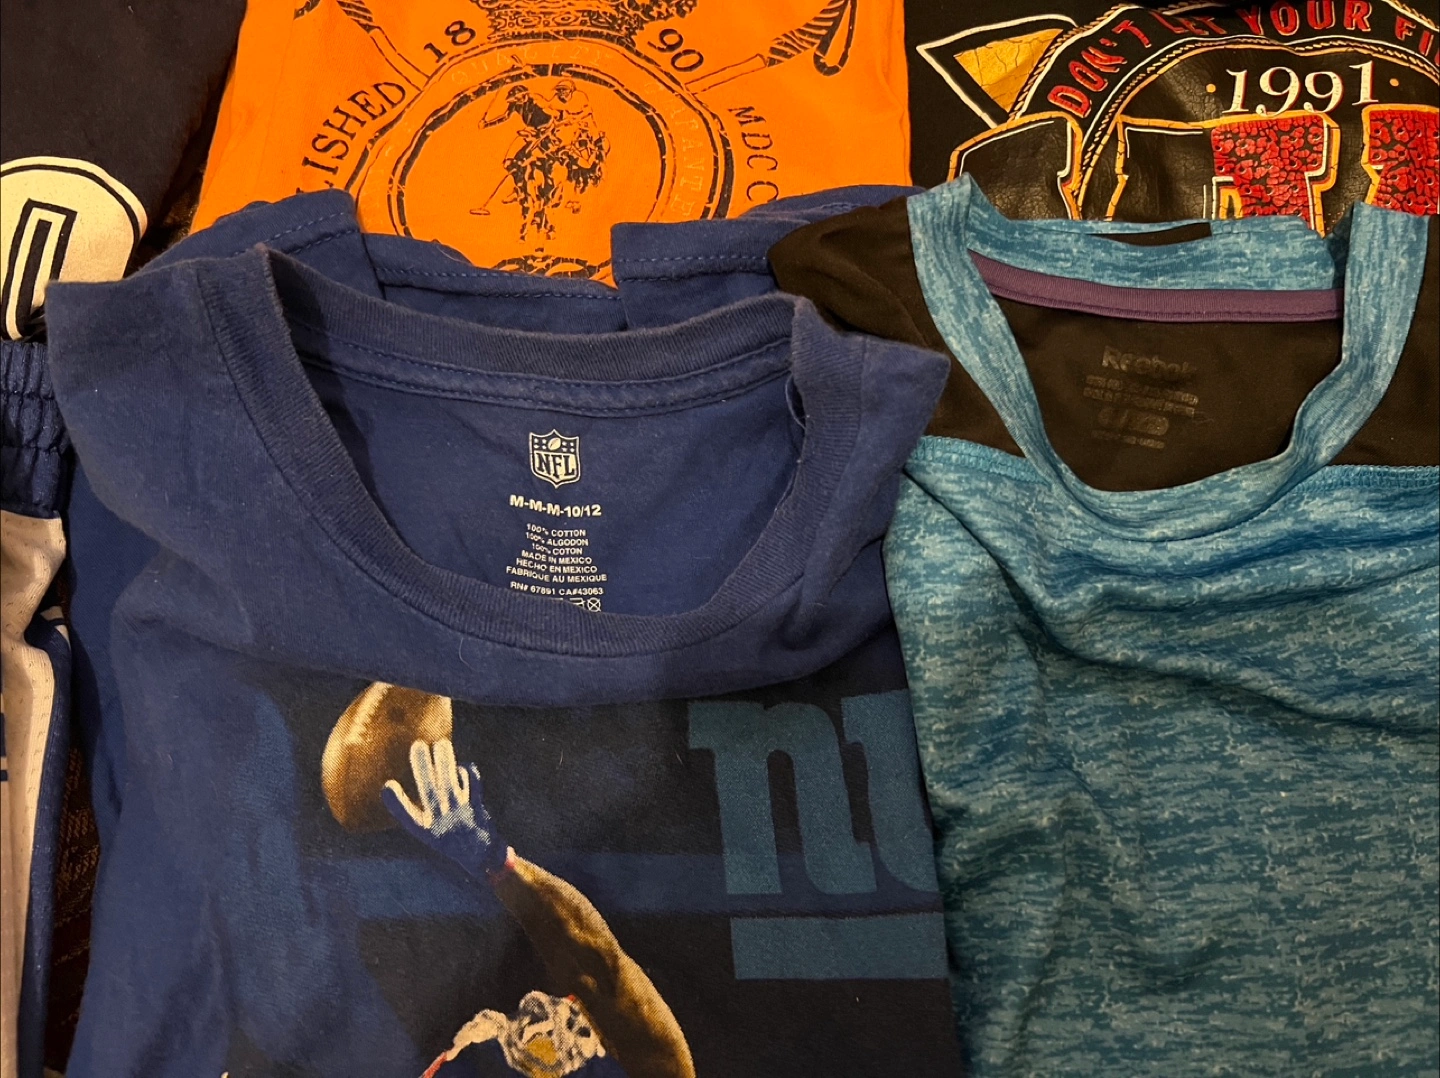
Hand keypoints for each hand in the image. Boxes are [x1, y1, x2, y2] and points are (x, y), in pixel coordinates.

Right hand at [382, 739, 509, 877]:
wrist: (479, 855)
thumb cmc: (447, 838)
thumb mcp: (427, 830)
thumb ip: (414, 809)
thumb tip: (396, 782)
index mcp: (426, 830)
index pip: (407, 816)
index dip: (396, 802)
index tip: (388, 785)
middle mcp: (442, 823)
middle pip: (430, 791)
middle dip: (422, 768)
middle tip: (417, 745)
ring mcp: (461, 815)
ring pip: (452, 783)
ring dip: (446, 762)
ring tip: (441, 744)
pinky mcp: (477, 808)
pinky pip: (473, 785)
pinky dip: (468, 773)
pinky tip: (462, 766)